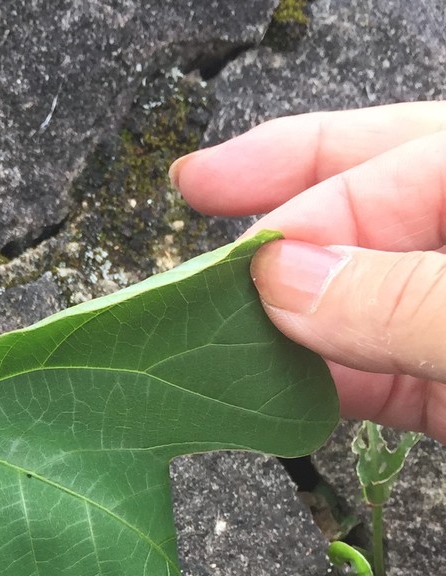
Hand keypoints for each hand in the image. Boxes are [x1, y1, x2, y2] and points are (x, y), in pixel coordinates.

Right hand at [170, 102, 445, 440]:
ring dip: (280, 319)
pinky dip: (314, 388)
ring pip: (358, 302)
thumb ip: (401, 296)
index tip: (236, 261)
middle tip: (198, 192)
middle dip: (280, 213)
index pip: (394, 160)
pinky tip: (260, 392)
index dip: (304, 198)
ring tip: (205, 322)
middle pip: (367, 208)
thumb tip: (284, 280)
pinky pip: (373, 377)